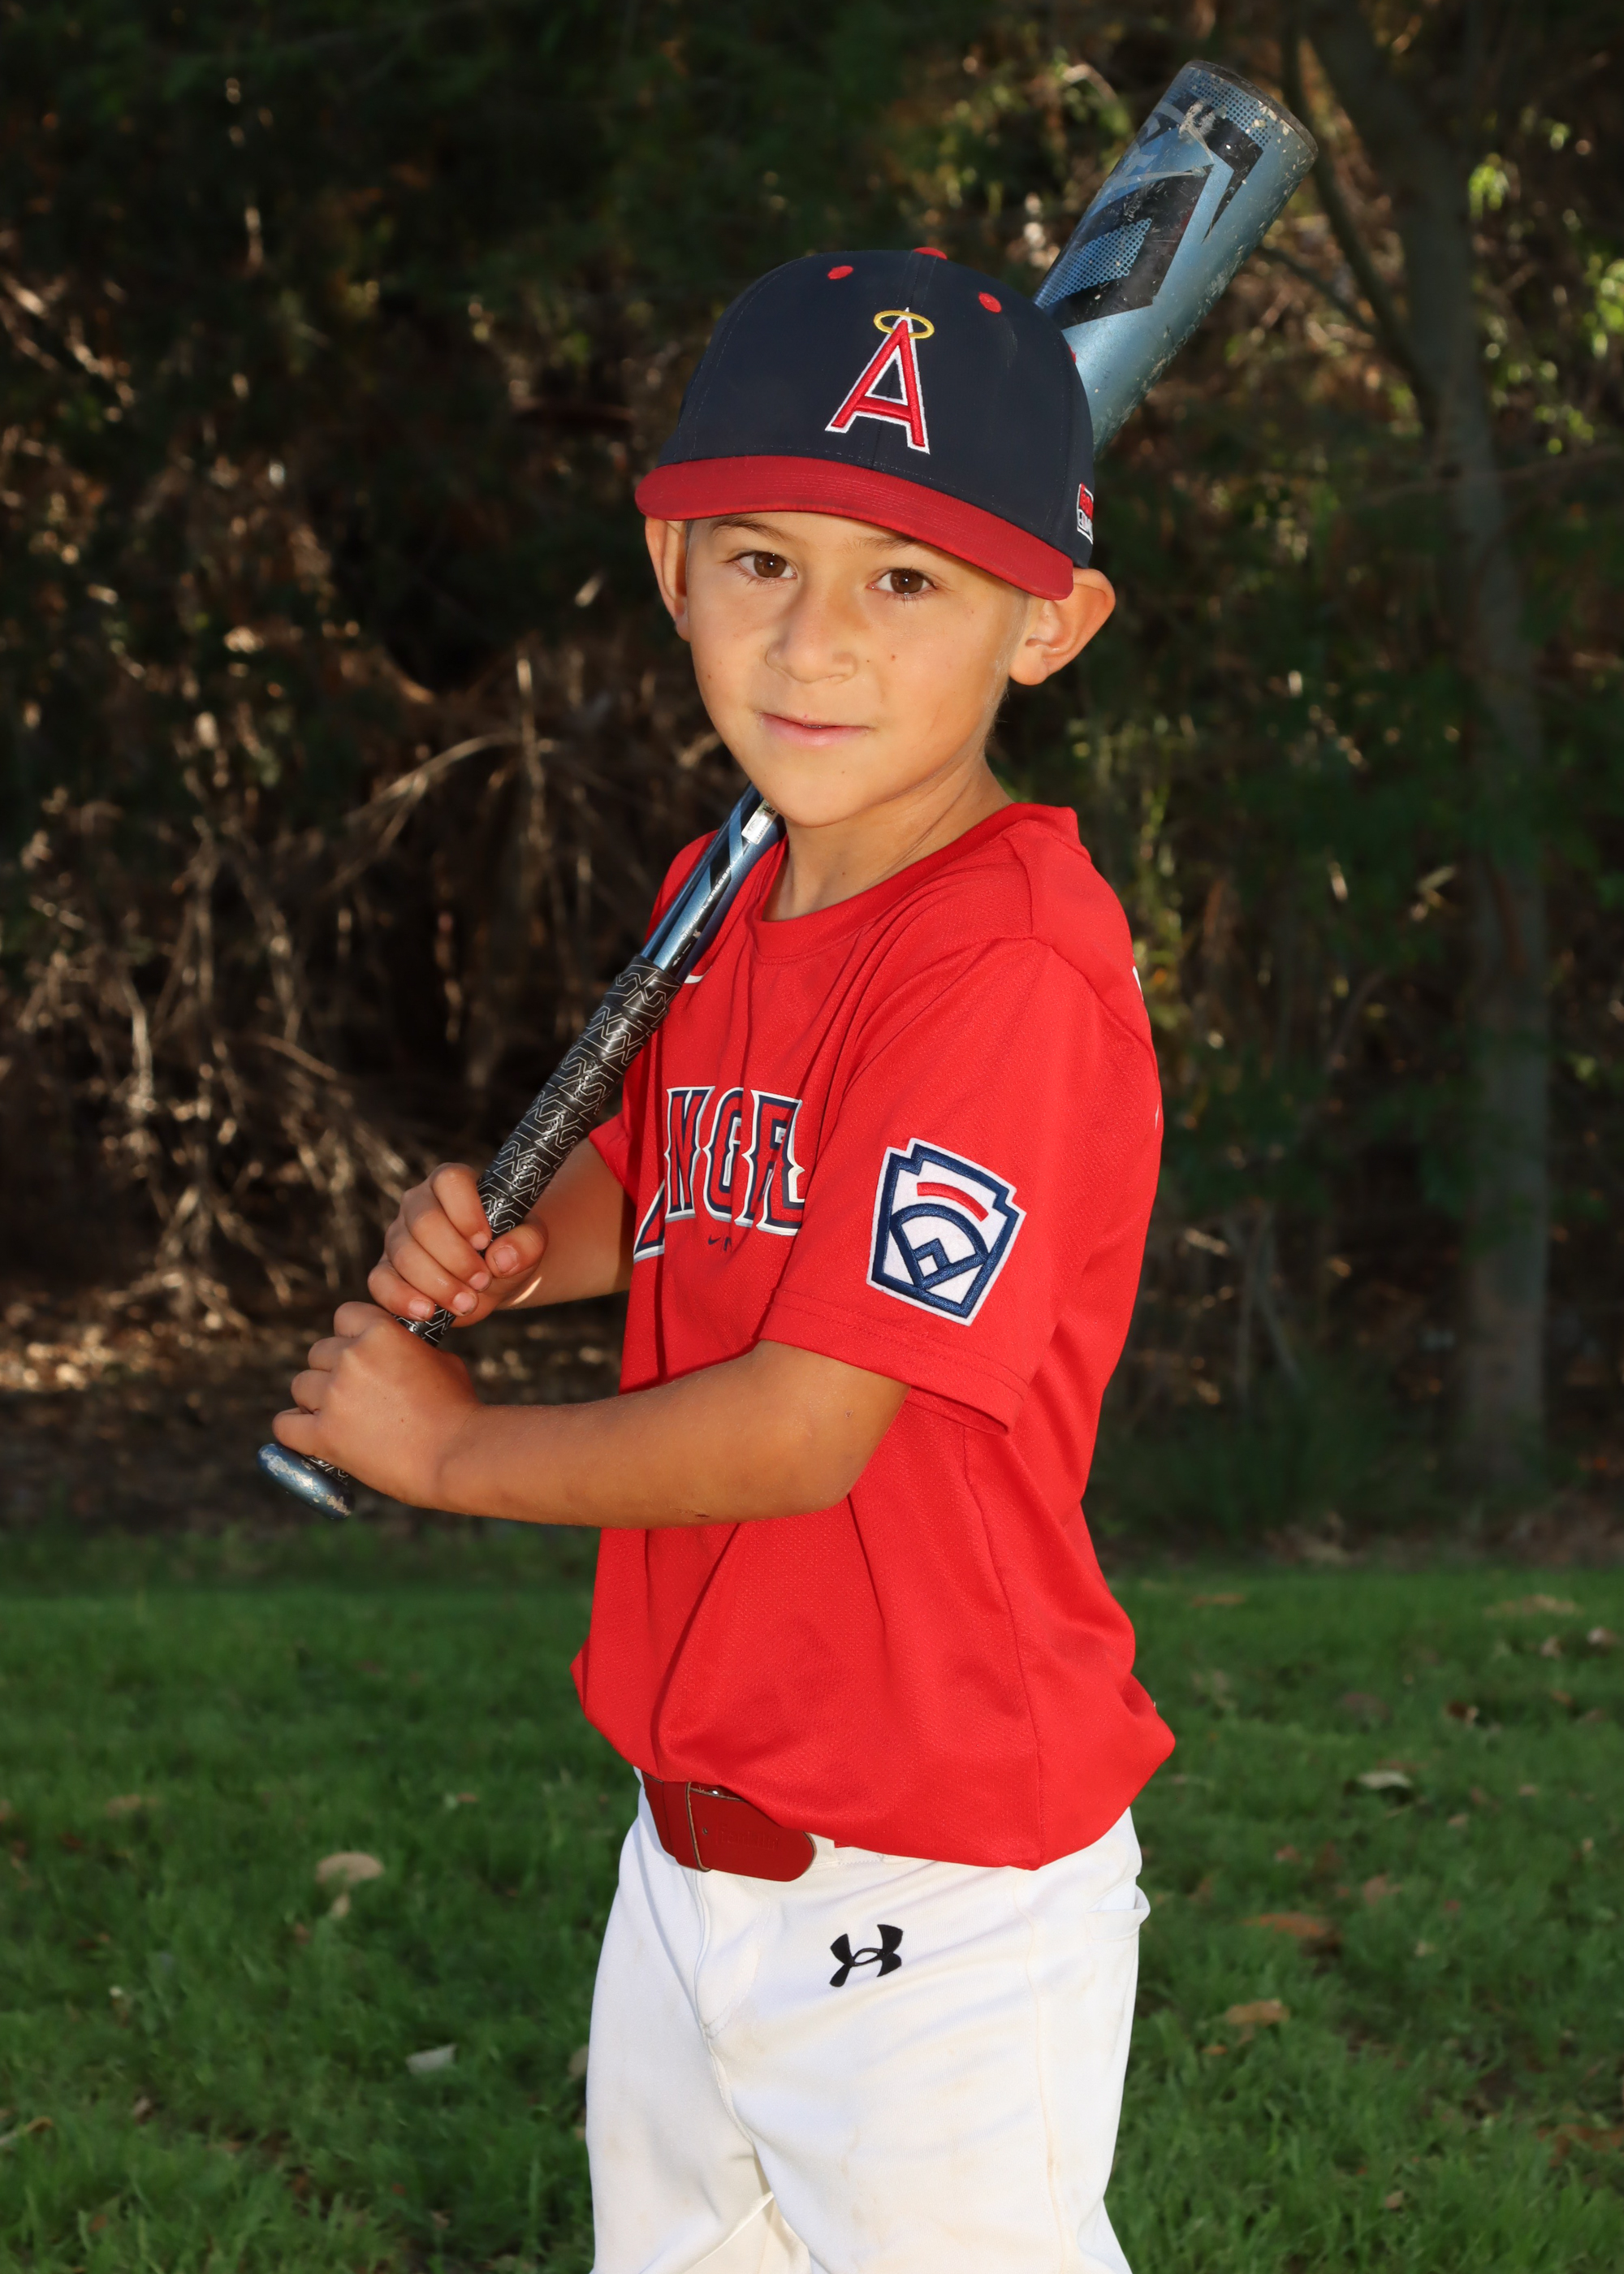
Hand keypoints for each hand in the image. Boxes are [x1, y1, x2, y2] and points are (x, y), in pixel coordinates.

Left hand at [272, 1301, 482, 1505]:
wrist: (458, 1456)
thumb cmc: (458, 1410)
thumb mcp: (440, 1360)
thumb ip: (406, 1350)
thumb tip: (395, 1354)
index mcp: (381, 1332)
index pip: (344, 1316)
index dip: (352, 1336)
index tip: (362, 1353)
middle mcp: (351, 1357)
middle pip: (318, 1353)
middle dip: (333, 1370)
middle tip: (355, 1394)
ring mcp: (334, 1396)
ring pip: (301, 1387)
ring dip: (315, 1400)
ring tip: (339, 1418)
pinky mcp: (323, 1435)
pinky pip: (285, 1425)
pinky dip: (294, 1430)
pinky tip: (309, 1435)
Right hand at [369, 1163, 547, 1326]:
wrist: (491, 1280)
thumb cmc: (509, 1251)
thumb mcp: (530, 1245)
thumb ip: (527, 1244)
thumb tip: (502, 1258)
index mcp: (453, 1184)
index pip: (450, 1180)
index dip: (466, 1211)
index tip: (485, 1242)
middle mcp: (418, 1204)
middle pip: (424, 1222)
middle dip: (456, 1258)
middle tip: (483, 1281)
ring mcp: (397, 1236)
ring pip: (404, 1254)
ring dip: (438, 1283)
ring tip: (467, 1302)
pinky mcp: (386, 1269)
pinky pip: (380, 1281)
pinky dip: (402, 1298)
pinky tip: (428, 1311)